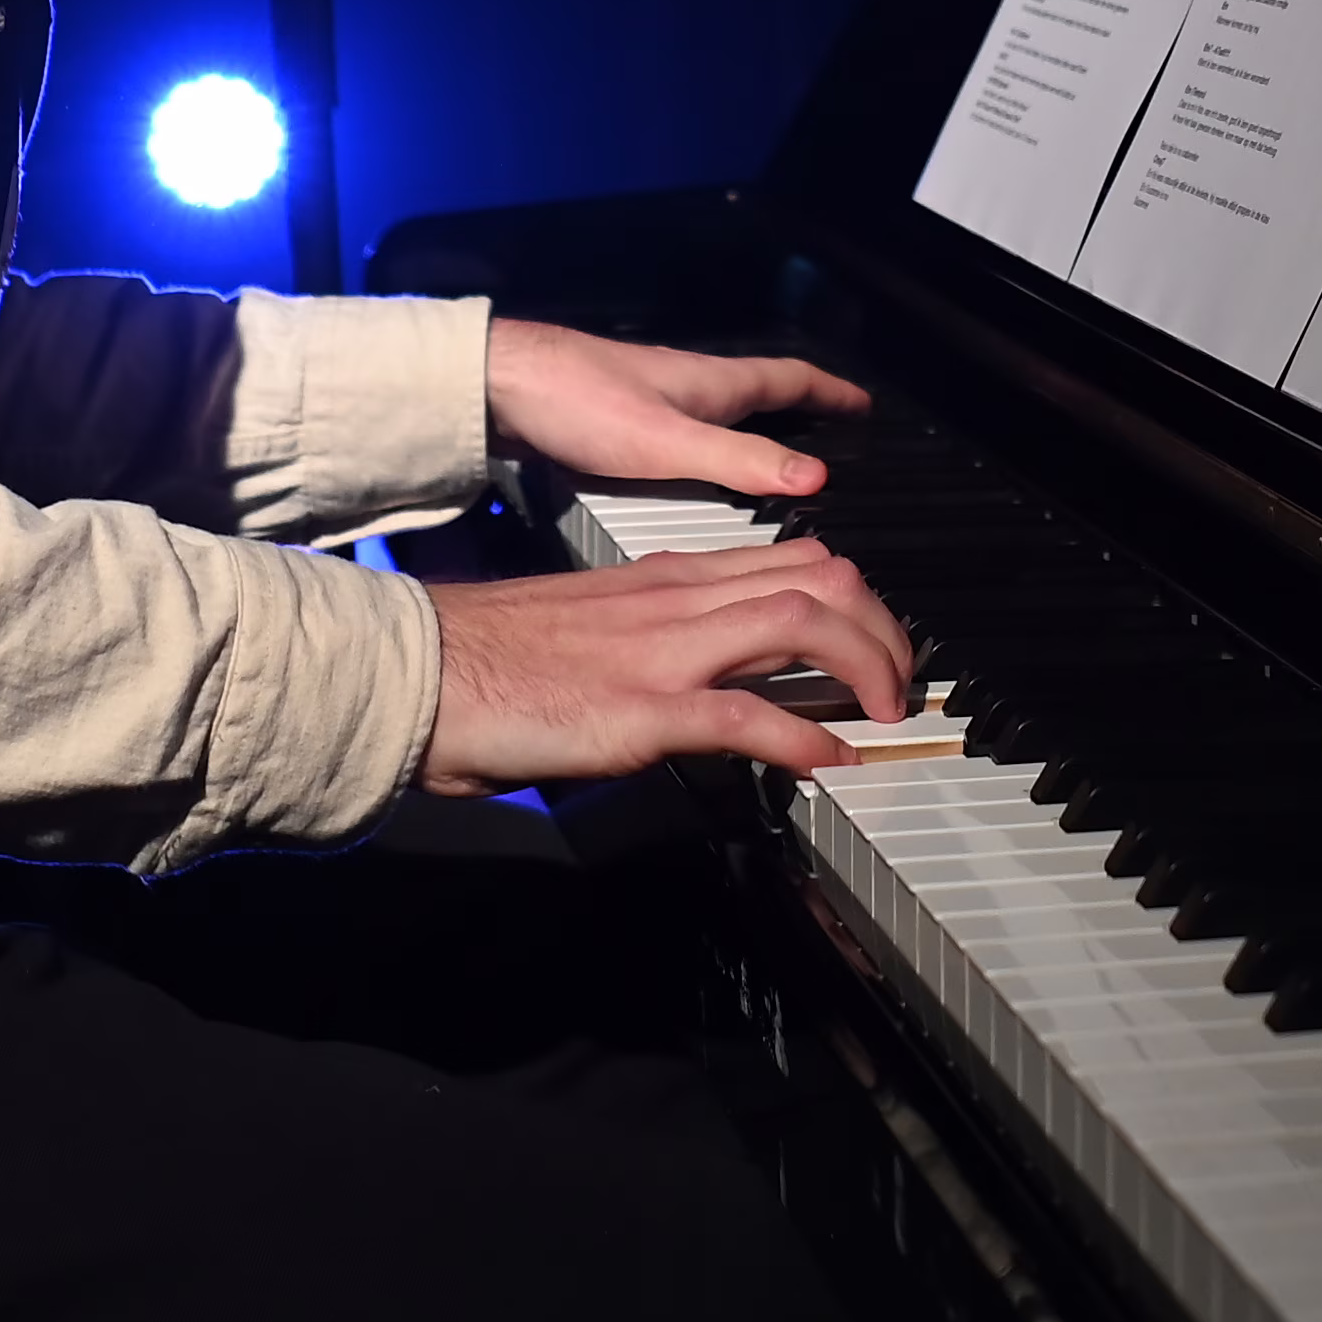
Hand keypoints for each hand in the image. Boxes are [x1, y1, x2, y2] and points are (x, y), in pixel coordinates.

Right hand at [419, 540, 917, 789]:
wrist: (420, 670)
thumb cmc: (490, 657)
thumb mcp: (590, 626)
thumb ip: (650, 636)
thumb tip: (698, 676)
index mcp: (667, 577)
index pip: (790, 559)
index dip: (854, 598)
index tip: (876, 642)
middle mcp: (678, 599)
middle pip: (821, 576)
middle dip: (883, 626)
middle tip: (901, 680)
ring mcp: (664, 651)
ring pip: (803, 622)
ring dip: (864, 668)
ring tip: (886, 712)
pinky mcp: (641, 710)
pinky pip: (747, 718)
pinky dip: (804, 738)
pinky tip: (830, 763)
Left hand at [482, 318, 872, 500]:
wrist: (499, 388)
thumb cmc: (580, 403)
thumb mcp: (669, 442)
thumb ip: (740, 460)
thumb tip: (815, 478)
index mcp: (711, 385)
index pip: (789, 379)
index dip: (832, 392)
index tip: (865, 404)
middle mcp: (687, 386)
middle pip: (758, 394)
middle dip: (799, 411)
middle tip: (830, 432)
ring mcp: (651, 401)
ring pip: (718, 414)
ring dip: (752, 430)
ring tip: (771, 459)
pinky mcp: (617, 422)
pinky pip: (681, 434)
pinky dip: (705, 451)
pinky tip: (690, 478)